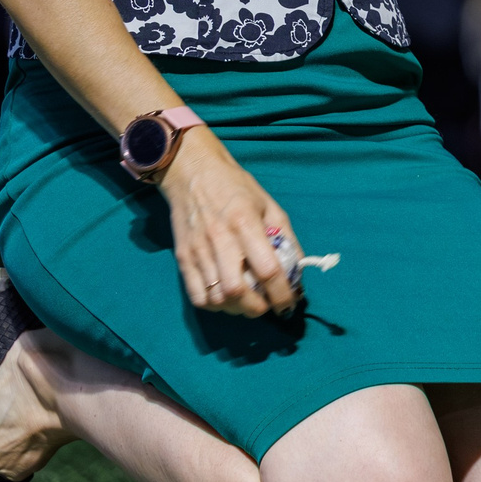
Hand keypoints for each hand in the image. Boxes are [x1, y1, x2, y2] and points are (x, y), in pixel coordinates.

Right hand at [157, 132, 301, 316]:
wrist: (193, 173)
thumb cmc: (236, 188)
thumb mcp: (269, 205)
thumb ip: (285, 238)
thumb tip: (297, 271)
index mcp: (246, 222)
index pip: (267, 269)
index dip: (282, 293)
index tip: (290, 303)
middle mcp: (220, 238)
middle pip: (238, 291)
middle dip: (258, 307)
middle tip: (267, 306)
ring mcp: (198, 250)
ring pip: (217, 298)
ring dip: (238, 309)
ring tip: (249, 303)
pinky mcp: (182, 258)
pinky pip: (197, 297)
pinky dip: (215, 306)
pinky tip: (226, 299)